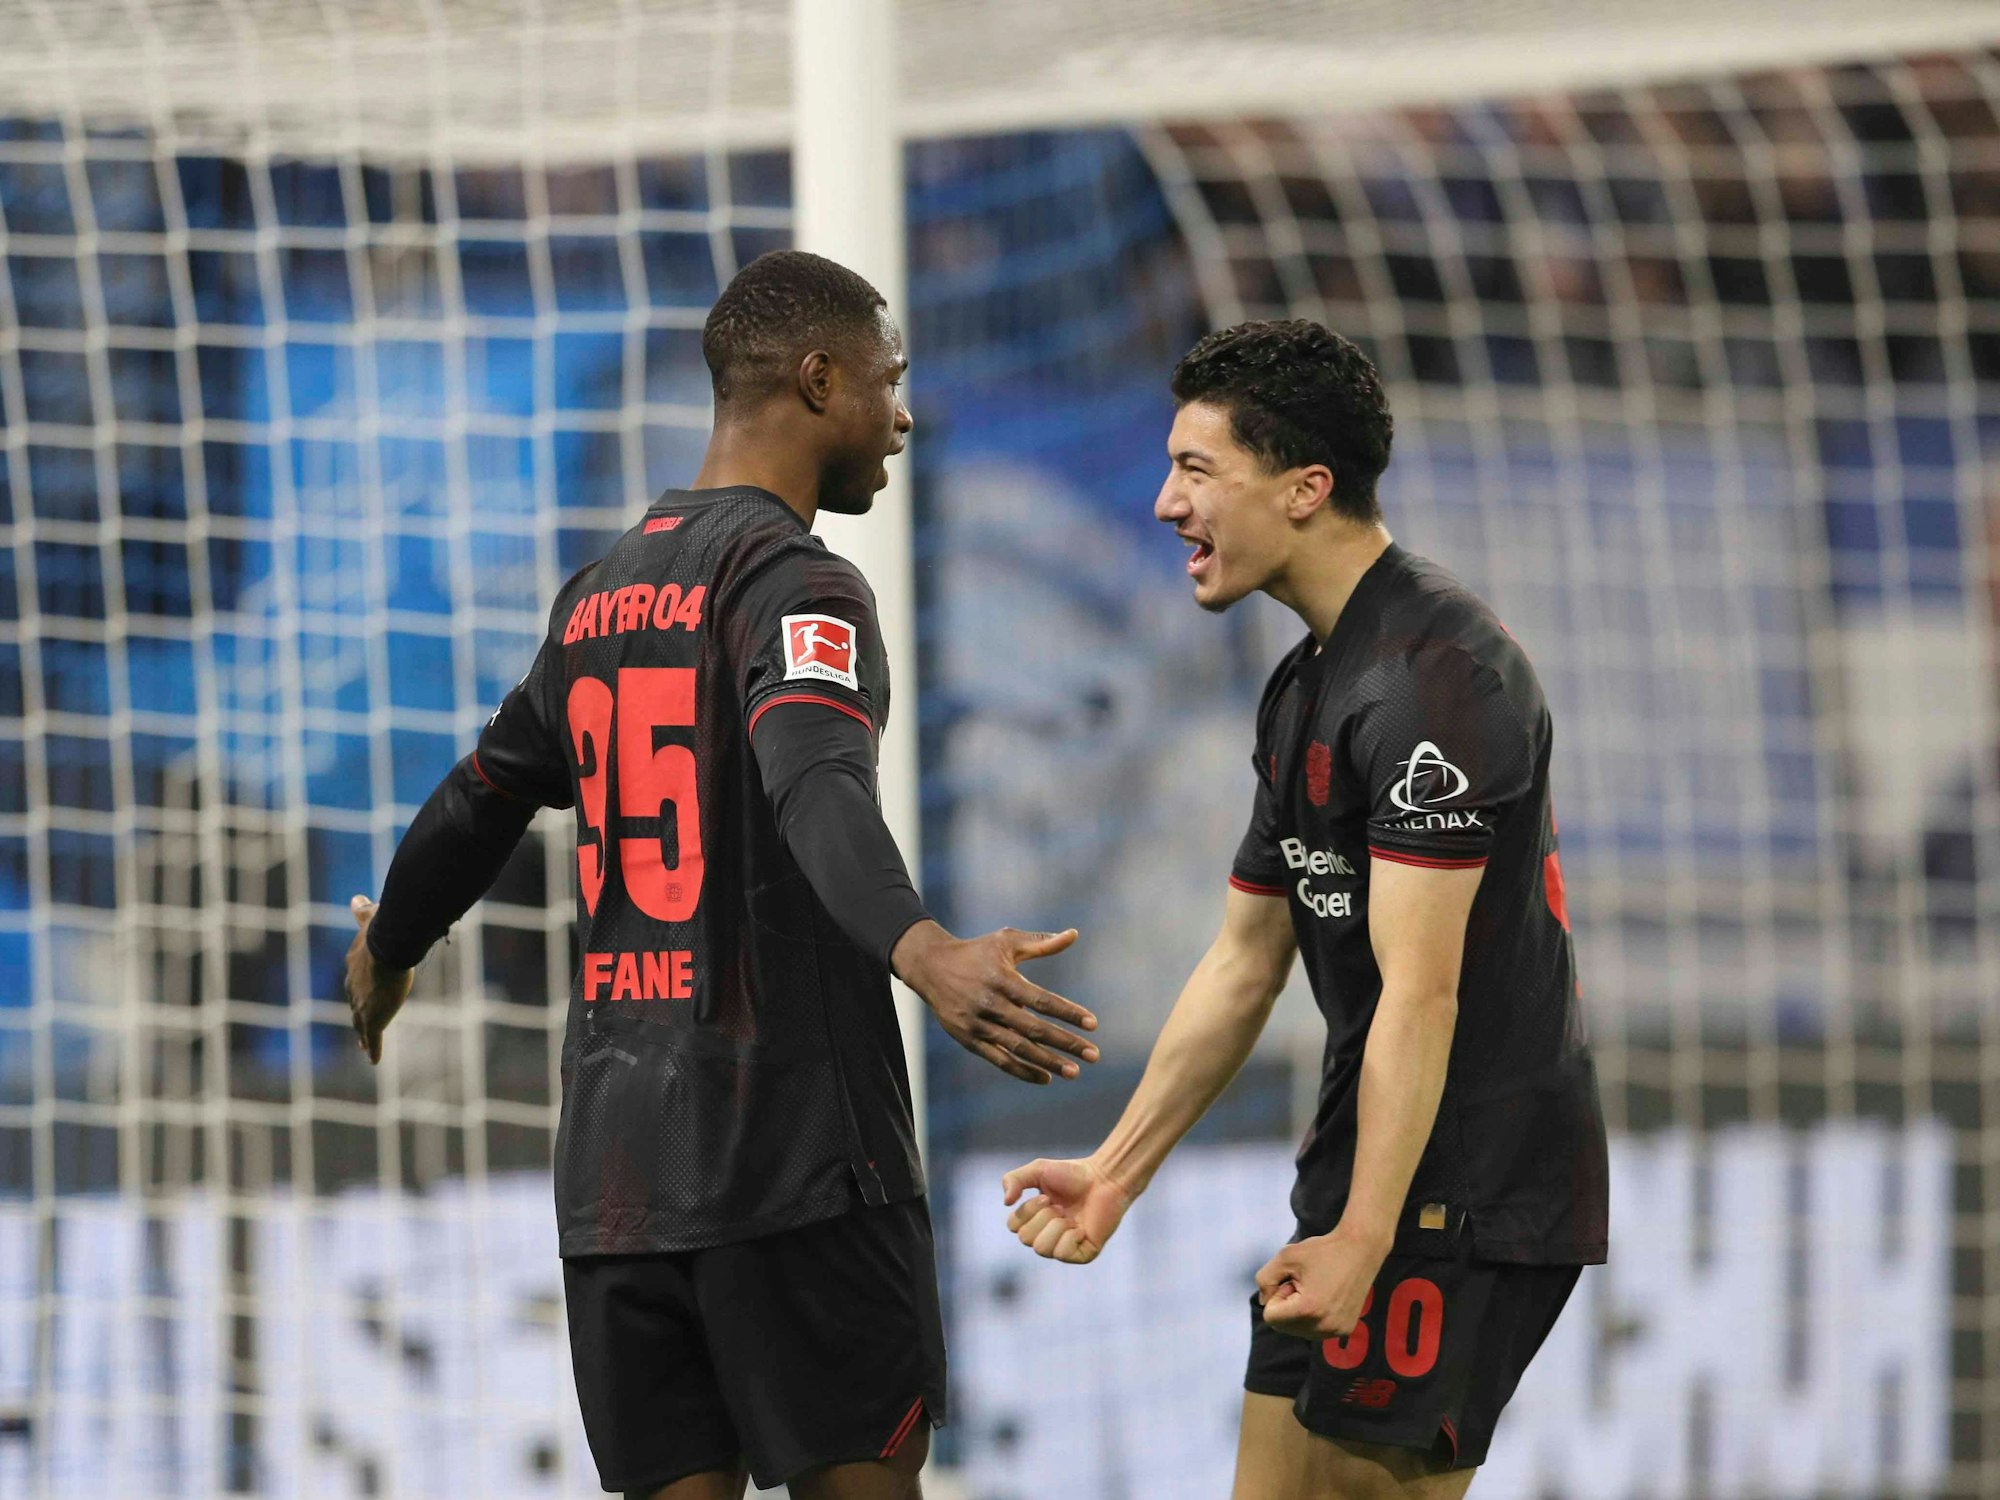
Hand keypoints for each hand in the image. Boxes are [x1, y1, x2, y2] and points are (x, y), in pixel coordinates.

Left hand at [344, 895, 413, 1064]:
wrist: (386, 948)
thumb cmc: (380, 932)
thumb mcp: (369, 921)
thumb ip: (361, 912)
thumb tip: (356, 898)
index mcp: (354, 968)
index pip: (355, 982)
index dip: (359, 989)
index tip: (361, 994)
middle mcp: (354, 989)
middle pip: (355, 1006)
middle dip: (358, 1014)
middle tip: (360, 1025)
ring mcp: (362, 1006)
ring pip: (361, 1025)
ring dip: (363, 1035)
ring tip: (363, 1046)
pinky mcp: (373, 1019)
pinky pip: (372, 1038)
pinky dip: (372, 1049)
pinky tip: (372, 1060)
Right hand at [891, 922, 1098, 1084]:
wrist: (930, 967)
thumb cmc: (976, 952)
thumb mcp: (1006, 941)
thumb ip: (1041, 942)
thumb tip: (1073, 934)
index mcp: (1002, 979)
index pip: (1041, 1000)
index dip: (1067, 1013)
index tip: (1093, 1024)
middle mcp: (990, 1004)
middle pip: (1033, 1029)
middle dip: (1065, 1043)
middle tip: (1093, 1055)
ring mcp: (978, 1025)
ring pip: (1018, 1049)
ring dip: (1048, 1062)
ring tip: (1074, 1072)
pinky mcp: (969, 1040)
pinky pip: (999, 1060)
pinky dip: (1023, 1071)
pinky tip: (1046, 1078)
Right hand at [1001, 1157, 1133, 1263]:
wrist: (1105, 1179)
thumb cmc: (1073, 1174)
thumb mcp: (1038, 1170)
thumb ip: (1014, 1179)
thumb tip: (1006, 1203)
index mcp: (1034, 1220)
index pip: (1013, 1226)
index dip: (1028, 1210)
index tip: (1047, 1196)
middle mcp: (1046, 1236)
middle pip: (1025, 1239)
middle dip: (1043, 1217)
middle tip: (1061, 1206)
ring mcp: (1063, 1247)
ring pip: (1042, 1249)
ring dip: (1056, 1226)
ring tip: (1071, 1217)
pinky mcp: (1081, 1255)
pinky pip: (1063, 1253)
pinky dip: (1071, 1236)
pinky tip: (1081, 1228)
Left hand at [1255, 1225, 1390, 1340]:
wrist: (1361, 1250)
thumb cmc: (1322, 1251)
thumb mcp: (1285, 1257)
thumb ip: (1265, 1280)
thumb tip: (1264, 1302)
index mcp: (1308, 1310)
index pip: (1271, 1317)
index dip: (1277, 1295)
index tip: (1293, 1280)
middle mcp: (1324, 1327)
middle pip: (1283, 1327)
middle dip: (1287, 1305)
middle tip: (1305, 1284)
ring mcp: (1336, 1331)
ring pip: (1299, 1330)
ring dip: (1299, 1312)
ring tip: (1316, 1290)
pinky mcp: (1345, 1331)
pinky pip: (1315, 1330)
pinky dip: (1313, 1316)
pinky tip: (1326, 1297)